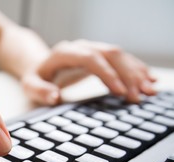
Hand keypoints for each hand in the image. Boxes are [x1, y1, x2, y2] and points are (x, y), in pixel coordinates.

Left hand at [21, 39, 155, 104]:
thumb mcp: (30, 86)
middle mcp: (81, 47)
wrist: (40, 65)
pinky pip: (121, 59)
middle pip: (110, 55)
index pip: (90, 58)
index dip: (107, 73)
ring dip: (136, 72)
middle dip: (127, 75)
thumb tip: (54, 97)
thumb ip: (40, 91)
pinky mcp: (99, 56)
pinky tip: (148, 80)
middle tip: (138, 97)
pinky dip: (135, 69)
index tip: (120, 92)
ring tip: (149, 92)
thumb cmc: (35, 78)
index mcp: (64, 53)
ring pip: (119, 55)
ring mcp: (92, 49)